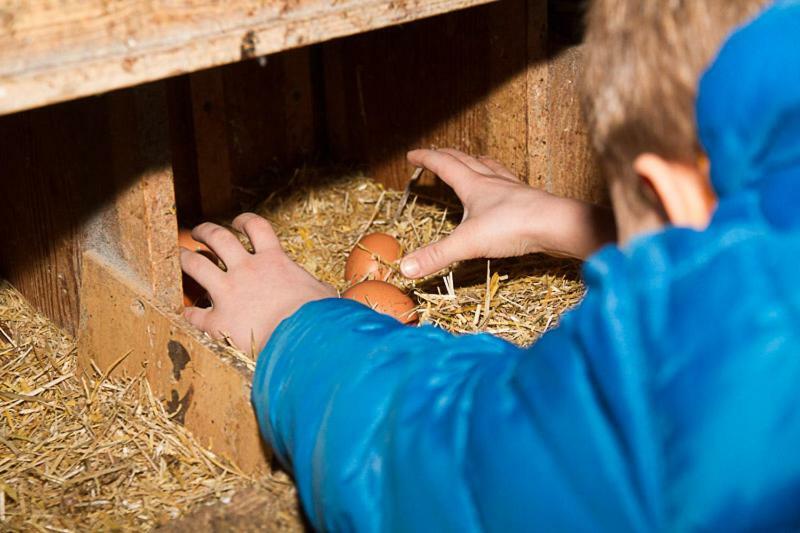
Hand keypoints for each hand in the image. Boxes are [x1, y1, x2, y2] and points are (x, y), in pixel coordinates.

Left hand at [180, 213, 336, 353]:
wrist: (302, 339)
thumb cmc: (319, 317)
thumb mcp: (322, 293)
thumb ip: (314, 287)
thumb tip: (323, 292)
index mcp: (274, 260)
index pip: (256, 227)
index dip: (244, 221)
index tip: (237, 222)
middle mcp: (247, 270)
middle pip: (219, 238)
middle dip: (206, 231)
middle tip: (199, 232)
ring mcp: (228, 293)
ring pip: (197, 266)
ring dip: (185, 258)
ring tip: (179, 256)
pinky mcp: (218, 321)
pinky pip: (195, 314)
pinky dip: (188, 313)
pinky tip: (185, 314)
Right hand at [400, 149, 615, 278]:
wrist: (556, 225)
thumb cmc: (513, 228)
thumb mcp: (468, 243)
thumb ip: (436, 256)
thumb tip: (405, 268)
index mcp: (473, 185)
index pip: (444, 165)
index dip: (426, 158)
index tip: (412, 155)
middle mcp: (492, 181)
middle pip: (465, 160)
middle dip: (446, 156)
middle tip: (434, 153)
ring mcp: (512, 189)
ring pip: (490, 167)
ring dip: (475, 162)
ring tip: (471, 160)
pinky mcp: (528, 199)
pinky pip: (509, 182)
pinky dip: (499, 178)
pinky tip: (504, 186)